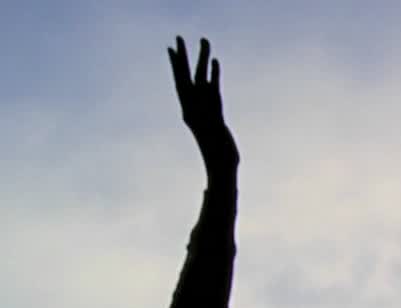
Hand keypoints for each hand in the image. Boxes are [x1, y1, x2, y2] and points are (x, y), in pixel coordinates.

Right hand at [168, 36, 238, 178]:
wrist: (221, 170)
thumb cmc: (218, 159)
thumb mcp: (213, 136)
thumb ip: (209, 125)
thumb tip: (211, 126)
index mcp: (189, 113)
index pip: (180, 84)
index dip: (176, 67)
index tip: (172, 49)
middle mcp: (192, 110)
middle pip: (184, 78)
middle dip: (181, 58)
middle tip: (177, 37)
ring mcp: (202, 113)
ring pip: (199, 80)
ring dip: (201, 58)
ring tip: (203, 39)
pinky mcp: (214, 116)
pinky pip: (214, 91)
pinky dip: (215, 76)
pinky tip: (216, 61)